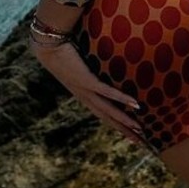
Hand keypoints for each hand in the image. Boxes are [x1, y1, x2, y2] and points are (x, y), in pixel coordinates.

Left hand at [30, 40, 147, 147]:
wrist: (47, 45)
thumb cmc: (62, 50)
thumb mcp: (78, 63)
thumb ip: (90, 67)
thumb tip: (105, 63)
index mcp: (82, 95)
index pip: (102, 114)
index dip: (117, 125)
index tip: (131, 135)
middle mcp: (84, 96)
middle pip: (107, 117)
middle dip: (124, 130)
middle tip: (141, 142)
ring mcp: (85, 90)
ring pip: (108, 109)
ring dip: (124, 120)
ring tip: (140, 128)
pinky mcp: (86, 80)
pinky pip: (107, 92)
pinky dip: (122, 99)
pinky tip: (135, 104)